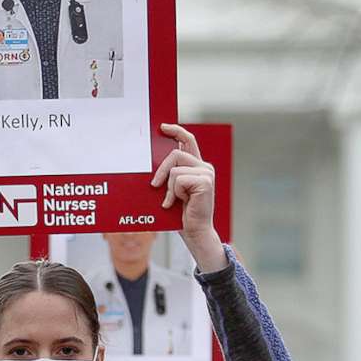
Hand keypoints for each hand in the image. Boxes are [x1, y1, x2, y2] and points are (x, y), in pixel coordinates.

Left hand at [152, 125, 221, 269]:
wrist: (195, 232)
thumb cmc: (181, 214)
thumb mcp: (173, 189)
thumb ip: (170, 174)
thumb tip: (153, 163)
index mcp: (197, 166)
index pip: (188, 140)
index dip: (176, 131)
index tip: (163, 127)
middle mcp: (204, 167)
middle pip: (175, 153)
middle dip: (161, 170)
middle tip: (154, 185)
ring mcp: (206, 174)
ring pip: (175, 168)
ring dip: (168, 186)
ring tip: (172, 200)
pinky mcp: (205, 182)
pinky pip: (178, 179)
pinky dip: (173, 193)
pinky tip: (179, 203)